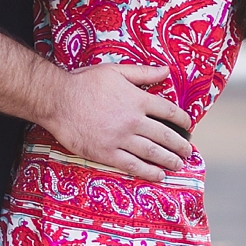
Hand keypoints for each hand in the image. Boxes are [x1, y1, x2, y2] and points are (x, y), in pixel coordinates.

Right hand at [45, 64, 192, 181]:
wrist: (58, 100)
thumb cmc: (84, 83)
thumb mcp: (115, 71)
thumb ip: (143, 73)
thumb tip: (166, 70)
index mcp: (138, 99)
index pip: (169, 111)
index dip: (182, 120)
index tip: (188, 126)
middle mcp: (133, 121)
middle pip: (165, 135)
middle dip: (180, 145)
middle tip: (188, 152)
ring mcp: (121, 139)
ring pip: (153, 153)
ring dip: (170, 160)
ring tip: (178, 165)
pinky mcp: (107, 153)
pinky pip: (133, 166)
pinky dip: (149, 172)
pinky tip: (159, 175)